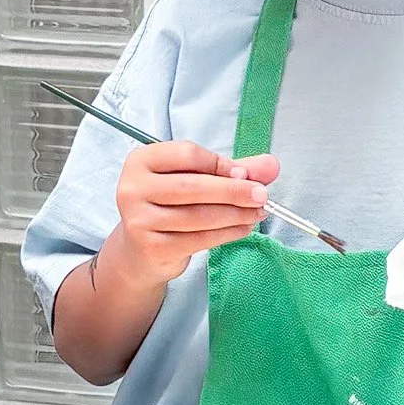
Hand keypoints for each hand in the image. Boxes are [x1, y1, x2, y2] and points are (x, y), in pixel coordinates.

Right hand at [109, 143, 279, 286]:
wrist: (140, 250)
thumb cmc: (168, 206)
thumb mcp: (194, 179)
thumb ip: (231, 170)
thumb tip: (271, 165)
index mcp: (141, 161)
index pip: (187, 155)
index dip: (220, 164)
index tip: (245, 174)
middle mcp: (133, 188)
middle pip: (193, 186)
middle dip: (234, 190)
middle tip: (261, 195)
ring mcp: (140, 220)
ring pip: (199, 215)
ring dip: (236, 214)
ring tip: (256, 213)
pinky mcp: (153, 247)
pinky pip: (199, 238)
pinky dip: (227, 233)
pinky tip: (242, 228)